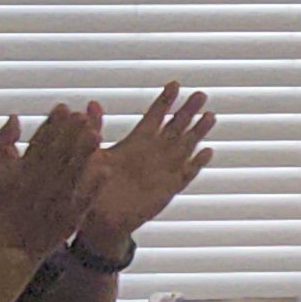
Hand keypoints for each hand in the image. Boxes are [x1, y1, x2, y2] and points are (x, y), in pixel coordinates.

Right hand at [0, 104, 100, 260]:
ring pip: (71, 175)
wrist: (15, 243)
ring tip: (96, 135)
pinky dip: (93, 186)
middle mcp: (39, 185)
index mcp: (23, 171)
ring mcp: (56, 202)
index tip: (63, 107)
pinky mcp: (70, 218)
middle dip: (69, 135)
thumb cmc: (9, 203)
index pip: (39, 143)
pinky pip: (83, 200)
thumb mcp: (2, 171)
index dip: (51, 124)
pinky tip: (105, 170)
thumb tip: (14, 116)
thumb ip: (4, 141)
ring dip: (83, 155)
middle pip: (57, 156)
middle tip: (82, 116)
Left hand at [78, 82, 213, 254]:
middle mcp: (153, 152)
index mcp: (136, 141)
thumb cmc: (93, 185)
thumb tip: (90, 103)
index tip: (174, 83)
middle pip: (175, 126)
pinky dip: (196, 163)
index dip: (165, 100)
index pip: (155, 115)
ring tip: (210, 116)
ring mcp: (163, 169)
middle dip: (188, 110)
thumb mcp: (92, 153)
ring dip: (198, 132)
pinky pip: (186, 173)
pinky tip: (207, 152)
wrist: (100, 218)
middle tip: (201, 94)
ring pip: (185, 146)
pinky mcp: (168, 188)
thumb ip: (95, 129)